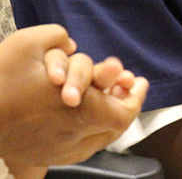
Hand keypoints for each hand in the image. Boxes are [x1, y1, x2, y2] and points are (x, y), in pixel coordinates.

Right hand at [0, 24, 147, 168]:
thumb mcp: (27, 43)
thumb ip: (57, 37)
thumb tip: (69, 43)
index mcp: (81, 111)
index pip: (124, 112)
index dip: (136, 97)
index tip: (139, 81)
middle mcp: (72, 137)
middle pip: (113, 128)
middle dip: (124, 104)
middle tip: (126, 86)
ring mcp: (55, 151)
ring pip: (95, 141)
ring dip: (106, 120)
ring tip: (108, 98)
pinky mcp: (37, 157)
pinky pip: (75, 150)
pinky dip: (86, 133)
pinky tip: (83, 116)